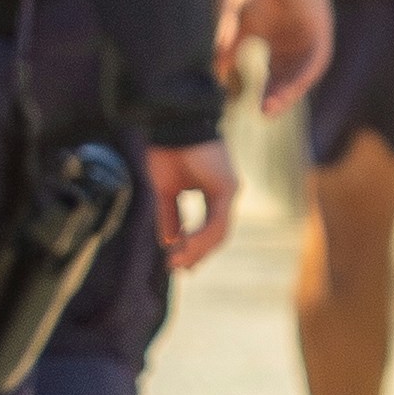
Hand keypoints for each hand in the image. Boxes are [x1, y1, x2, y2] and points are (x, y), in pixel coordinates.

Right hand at [146, 136, 238, 272]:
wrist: (171, 125)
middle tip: (179, 269)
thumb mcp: (164, 192)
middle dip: (197, 255)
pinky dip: (201, 238)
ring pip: (219, 233)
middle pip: (217, 235)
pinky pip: (217, 222)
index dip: (194, 249)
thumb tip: (169, 243)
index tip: (176, 263)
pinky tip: (184, 246)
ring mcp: (230, 191)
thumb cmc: (166, 151)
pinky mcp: (228, 189)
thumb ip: (169, 217)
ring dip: (198, 251)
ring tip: (178, 261)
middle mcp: (226, 192)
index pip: (210, 228)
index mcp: (214, 192)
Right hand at [225, 0, 334, 109]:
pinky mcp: (322, 30)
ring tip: (271, 107)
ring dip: (289, 93)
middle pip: (286, 79)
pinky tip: (291, 87)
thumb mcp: (238, 21)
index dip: (260, 92)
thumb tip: (216, 74)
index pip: (271, 76)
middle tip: (261, 113)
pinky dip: (303, 77)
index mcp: (276, 40)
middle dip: (275, 98)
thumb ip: (228, 47)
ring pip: (302, 75)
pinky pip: (316, 62)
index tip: (246, 108)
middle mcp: (294, 42)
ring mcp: (309, 37)